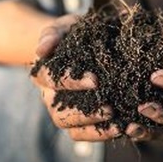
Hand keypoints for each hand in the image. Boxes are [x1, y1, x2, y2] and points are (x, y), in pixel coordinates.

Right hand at [31, 14, 120, 140]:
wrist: (82, 44)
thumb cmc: (73, 34)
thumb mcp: (64, 27)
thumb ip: (53, 34)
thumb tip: (41, 50)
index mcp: (43, 73)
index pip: (50, 80)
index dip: (71, 82)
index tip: (95, 80)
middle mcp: (49, 96)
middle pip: (59, 112)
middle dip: (84, 112)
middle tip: (109, 107)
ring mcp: (63, 110)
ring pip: (69, 127)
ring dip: (93, 126)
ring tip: (117, 121)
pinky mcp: (78, 121)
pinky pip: (82, 134)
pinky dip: (100, 134)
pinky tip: (121, 128)